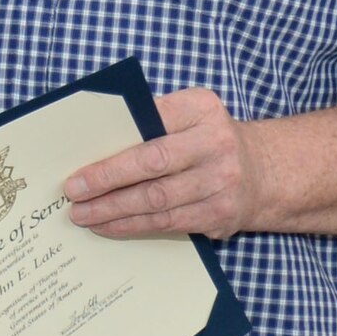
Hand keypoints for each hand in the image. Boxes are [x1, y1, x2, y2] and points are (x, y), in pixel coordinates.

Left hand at [63, 87, 266, 239]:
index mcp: (201, 109)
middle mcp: (216, 145)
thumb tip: (95, 137)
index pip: (152, 121)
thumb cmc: (207, 138)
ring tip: (82, 215)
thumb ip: (151, 118)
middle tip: (73, 192)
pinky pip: (168, 224)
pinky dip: (133, 226)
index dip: (116, 145)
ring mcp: (221, 183)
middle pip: (152, 165)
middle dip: (107, 180)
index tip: (79, 161)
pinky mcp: (220, 215)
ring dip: (114, 211)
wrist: (263, 172)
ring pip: (157, 201)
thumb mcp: (189, 113)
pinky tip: (109, 226)